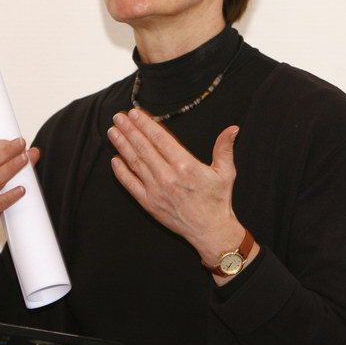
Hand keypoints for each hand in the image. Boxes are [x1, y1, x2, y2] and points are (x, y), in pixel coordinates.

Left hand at [107, 109, 244, 266]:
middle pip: (144, 148)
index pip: (160, 139)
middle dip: (130, 130)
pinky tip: (115, 159)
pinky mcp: (149, 204)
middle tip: (119, 117)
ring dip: (122, 146)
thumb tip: (232, 129)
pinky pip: (131, 185)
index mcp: (186, 166)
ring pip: (135, 163)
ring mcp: (156, 191)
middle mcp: (168, 177)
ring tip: (113, 132)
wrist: (211, 231)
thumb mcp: (226, 172)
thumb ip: (224, 148)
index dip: (146, 124)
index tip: (136, 114)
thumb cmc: (218, 201)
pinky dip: (121, 172)